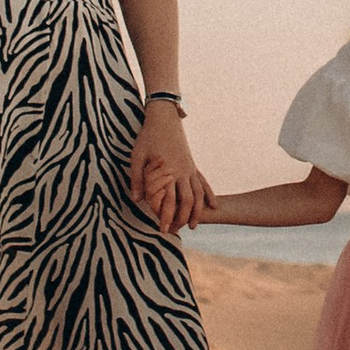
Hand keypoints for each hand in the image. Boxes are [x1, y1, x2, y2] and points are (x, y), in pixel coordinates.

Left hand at [130, 101, 212, 234]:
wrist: (164, 118)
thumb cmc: (148, 137)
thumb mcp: (137, 157)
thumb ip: (137, 179)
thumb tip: (136, 200)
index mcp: (167, 172)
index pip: (169, 201)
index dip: (167, 217)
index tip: (163, 229)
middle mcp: (182, 172)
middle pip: (187, 202)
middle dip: (182, 219)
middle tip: (175, 231)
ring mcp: (189, 169)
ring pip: (198, 195)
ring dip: (197, 212)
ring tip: (193, 226)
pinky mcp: (192, 165)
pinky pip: (204, 183)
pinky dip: (209, 195)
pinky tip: (213, 206)